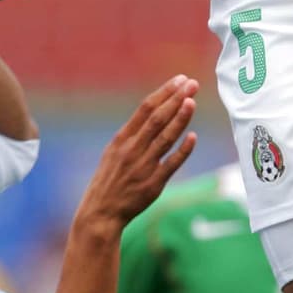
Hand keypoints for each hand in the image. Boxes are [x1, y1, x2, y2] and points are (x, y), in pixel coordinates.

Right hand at [76, 76, 197, 235]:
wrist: (100, 212)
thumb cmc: (109, 181)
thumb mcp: (114, 152)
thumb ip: (133, 135)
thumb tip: (155, 115)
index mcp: (121, 139)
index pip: (145, 109)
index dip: (164, 93)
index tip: (180, 80)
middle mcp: (132, 149)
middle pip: (157, 118)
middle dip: (176, 99)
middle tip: (192, 84)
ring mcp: (143, 166)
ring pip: (165, 137)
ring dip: (180, 119)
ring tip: (193, 102)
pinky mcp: (153, 184)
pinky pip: (171, 164)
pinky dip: (182, 150)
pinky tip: (193, 137)